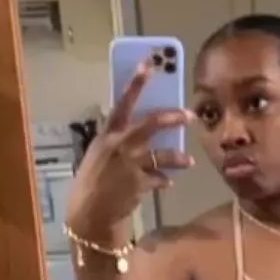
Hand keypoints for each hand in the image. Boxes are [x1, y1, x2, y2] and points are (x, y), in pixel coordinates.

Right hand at [64, 61, 193, 242]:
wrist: (88, 214)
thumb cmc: (92, 181)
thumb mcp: (99, 154)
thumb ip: (117, 141)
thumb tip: (138, 131)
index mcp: (107, 135)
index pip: (122, 103)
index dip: (135, 83)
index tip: (149, 65)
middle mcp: (119, 146)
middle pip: (151, 124)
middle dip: (173, 117)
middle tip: (190, 115)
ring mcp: (130, 165)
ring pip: (163, 155)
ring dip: (179, 157)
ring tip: (189, 161)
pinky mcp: (139, 185)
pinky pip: (160, 179)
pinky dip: (165, 181)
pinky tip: (167, 183)